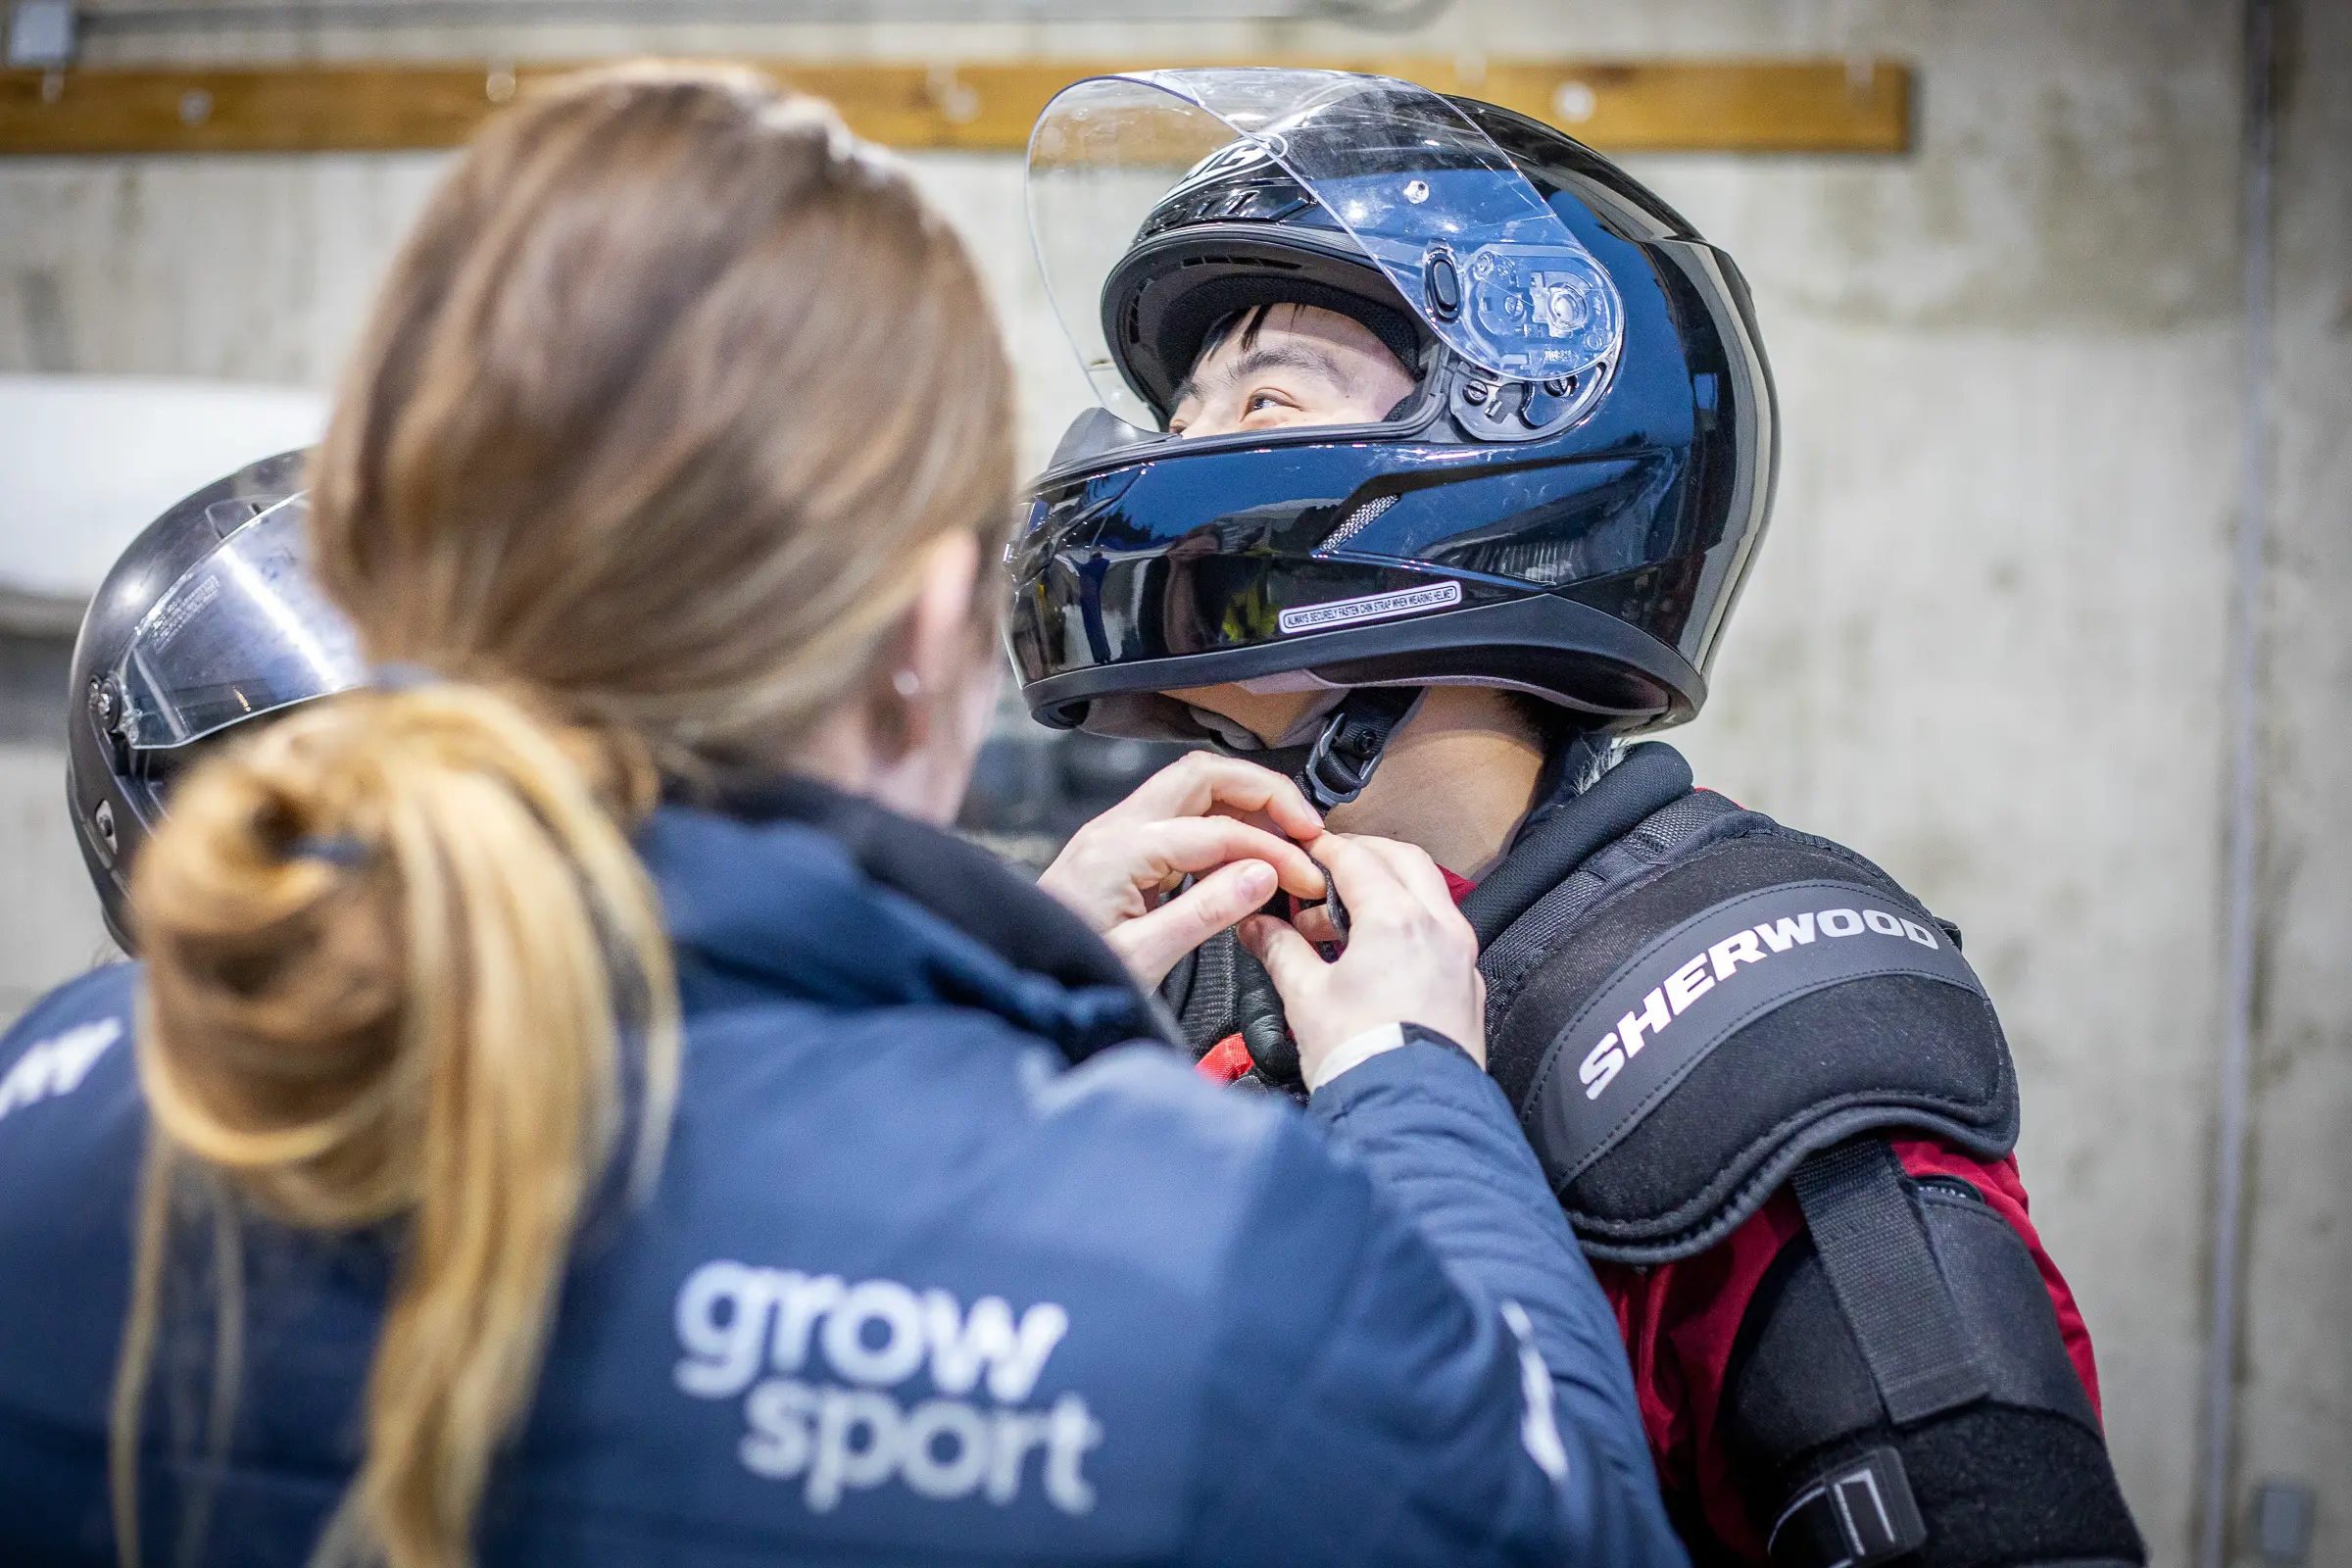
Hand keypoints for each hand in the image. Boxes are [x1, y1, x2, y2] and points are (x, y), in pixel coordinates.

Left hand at [1038, 752, 1329, 988]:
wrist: (1018, 979)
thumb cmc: (1067, 973)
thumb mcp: (1142, 958)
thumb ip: (1204, 913)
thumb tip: (1262, 875)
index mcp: (1119, 851)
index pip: (1218, 832)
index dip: (1273, 850)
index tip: (1305, 877)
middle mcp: (1114, 829)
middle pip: (1203, 776)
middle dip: (1262, 792)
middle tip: (1306, 824)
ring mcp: (1114, 835)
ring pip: (1191, 789)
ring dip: (1243, 802)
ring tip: (1285, 833)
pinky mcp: (1117, 851)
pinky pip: (1179, 817)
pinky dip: (1220, 823)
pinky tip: (1243, 853)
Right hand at [1238, 833, 1485, 1080]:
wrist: (1412, 1117)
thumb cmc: (1364, 1059)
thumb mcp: (1305, 996)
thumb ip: (1280, 949)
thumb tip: (1260, 928)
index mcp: (1396, 919)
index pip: (1356, 858)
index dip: (1324, 849)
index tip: (1303, 851)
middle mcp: (1439, 928)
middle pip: (1403, 861)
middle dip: (1364, 856)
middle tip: (1326, 872)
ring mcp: (1460, 957)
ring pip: (1429, 894)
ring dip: (1388, 891)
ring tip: (1342, 923)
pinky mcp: (1468, 986)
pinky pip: (1442, 933)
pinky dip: (1411, 924)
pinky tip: (1379, 955)